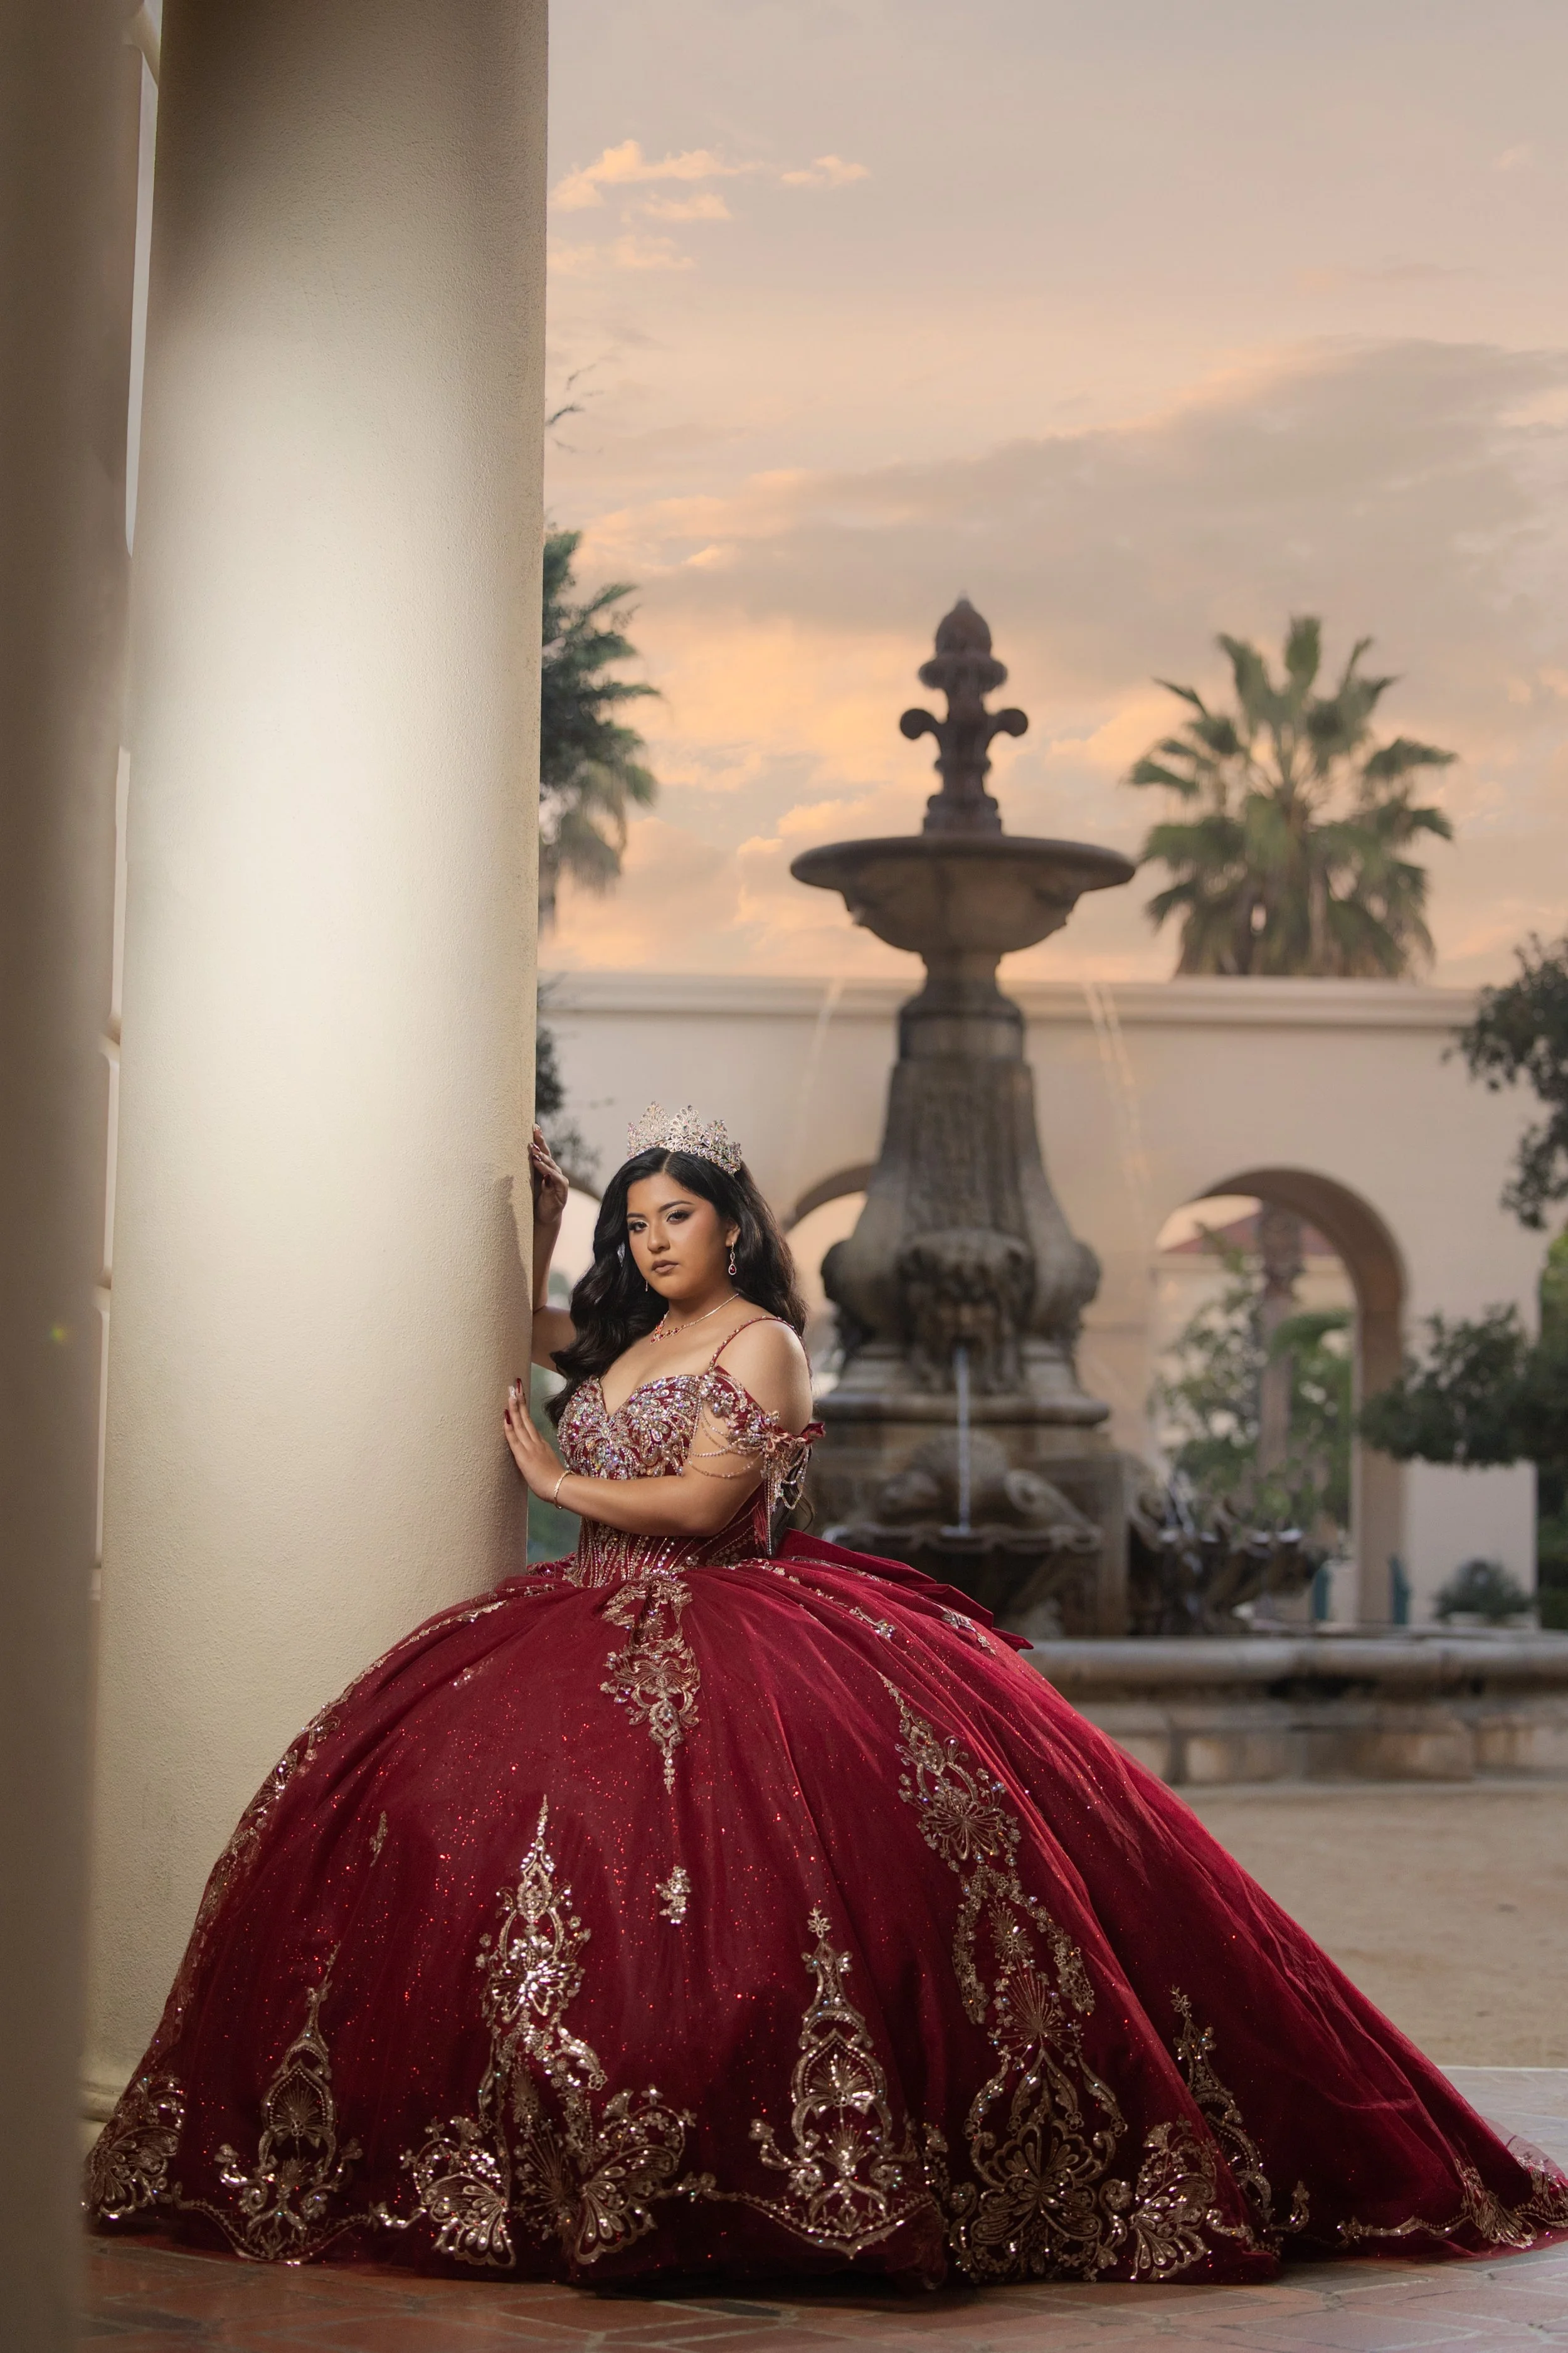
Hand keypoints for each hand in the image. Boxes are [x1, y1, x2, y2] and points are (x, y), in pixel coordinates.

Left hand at [504, 1379, 568, 1500]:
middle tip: (515, 1386)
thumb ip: (544, 1458)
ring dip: (514, 1408)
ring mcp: (530, 1448)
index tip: (521, 1396)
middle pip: (526, 1419)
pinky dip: (509, 1427)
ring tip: (510, 1393)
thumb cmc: (556, 1482)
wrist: (560, 1488)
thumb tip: (541, 1457)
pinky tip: (505, 1416)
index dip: (524, 1410)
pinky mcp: (523, 1456)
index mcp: (541, 1445)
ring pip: (520, 1425)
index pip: (530, 1424)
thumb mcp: (550, 1465)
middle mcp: (536, 1442)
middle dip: (520, 1402)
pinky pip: (514, 1439)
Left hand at [528, 1124, 568, 1230]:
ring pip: (551, 1165)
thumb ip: (523, 1170)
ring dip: (542, 1158)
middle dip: (541, 1143)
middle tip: (534, 1132)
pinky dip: (548, 1171)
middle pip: (547, 1154)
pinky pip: (555, 1178)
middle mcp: (554, 1171)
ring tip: (534, 1151)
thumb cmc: (534, 1198)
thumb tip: (506, 1157)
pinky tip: (540, 1167)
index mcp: (546, 1168)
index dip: (539, 1138)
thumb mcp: (527, 1182)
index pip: (542, 1150)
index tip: (534, 1126)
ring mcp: (559, 1180)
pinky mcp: (562, 1190)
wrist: (543, 1217)